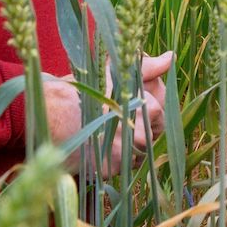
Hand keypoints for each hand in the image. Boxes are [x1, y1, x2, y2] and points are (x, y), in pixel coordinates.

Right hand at [44, 50, 173, 175]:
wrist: (55, 116)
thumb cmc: (85, 91)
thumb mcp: (116, 73)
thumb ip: (148, 67)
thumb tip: (170, 57)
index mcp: (147, 109)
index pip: (159, 115)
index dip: (147, 112)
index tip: (132, 108)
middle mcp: (141, 133)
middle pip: (150, 136)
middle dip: (139, 130)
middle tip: (118, 121)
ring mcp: (128, 153)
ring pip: (138, 153)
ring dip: (128, 146)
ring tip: (107, 134)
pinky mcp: (112, 169)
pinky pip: (120, 166)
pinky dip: (113, 159)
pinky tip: (98, 146)